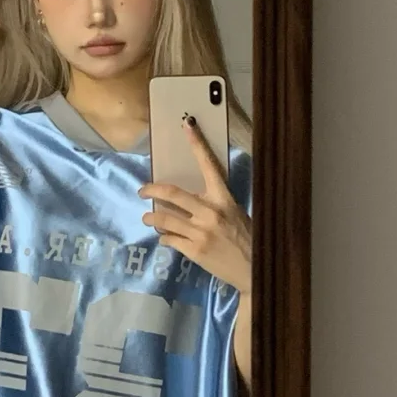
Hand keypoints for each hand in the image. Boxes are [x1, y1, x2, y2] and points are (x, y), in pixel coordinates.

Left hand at [138, 118, 251, 293]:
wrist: (254, 270)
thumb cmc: (247, 239)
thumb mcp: (234, 214)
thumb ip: (213, 205)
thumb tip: (189, 200)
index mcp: (224, 199)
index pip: (208, 166)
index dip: (196, 144)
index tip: (187, 126)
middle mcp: (210, 213)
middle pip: (172, 194)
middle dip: (151, 190)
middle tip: (143, 191)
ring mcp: (200, 233)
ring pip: (164, 219)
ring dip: (151, 218)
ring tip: (148, 218)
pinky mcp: (194, 251)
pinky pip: (169, 240)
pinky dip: (164, 237)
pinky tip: (165, 238)